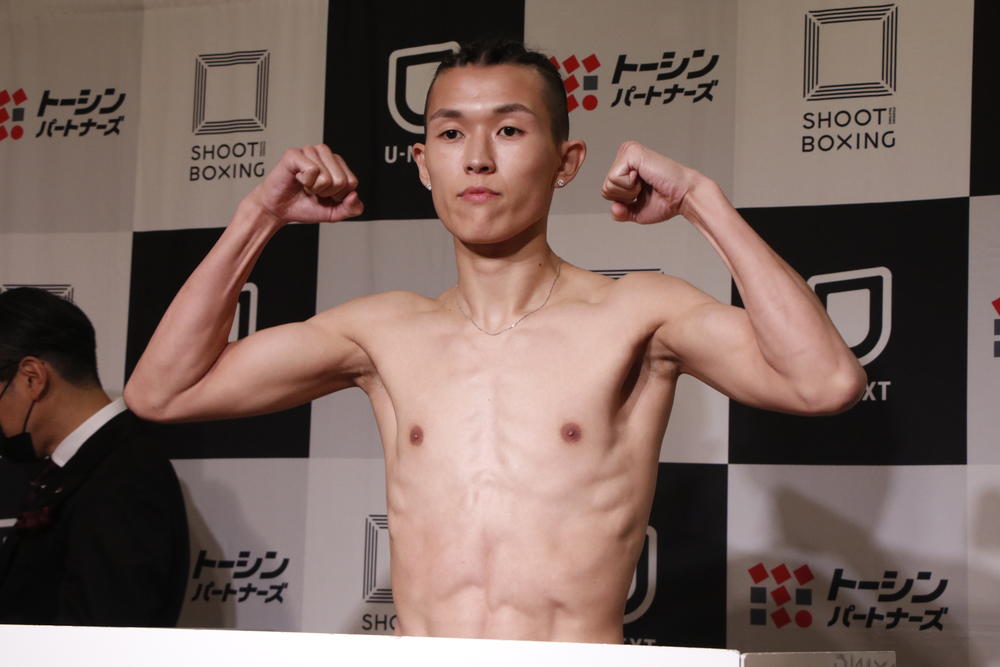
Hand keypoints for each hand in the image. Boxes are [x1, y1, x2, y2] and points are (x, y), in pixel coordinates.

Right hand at [248, 144, 363, 223]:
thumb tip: (354, 195)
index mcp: (337, 164)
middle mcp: (325, 153)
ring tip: (305, 185)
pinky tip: (298, 179)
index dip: (338, 196)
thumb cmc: (304, 206)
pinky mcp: (295, 154)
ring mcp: (310, 151)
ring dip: (315, 188)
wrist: (278, 210)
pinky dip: (305, 182)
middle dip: (327, 193)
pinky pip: (313, 171)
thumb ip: (351, 208)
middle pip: (341, 180)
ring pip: (327, 177)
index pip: (352, 182)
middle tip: (313, 191)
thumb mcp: (333, 212)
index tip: (325, 195)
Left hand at [600, 141, 698, 223]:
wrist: (684, 196)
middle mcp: (625, 155)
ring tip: (646, 183)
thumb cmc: (666, 201)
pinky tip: (645, 178)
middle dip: (625, 197)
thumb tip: (613, 209)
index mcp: (625, 165)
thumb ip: (621, 212)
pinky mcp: (631, 153)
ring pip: (608, 185)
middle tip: (646, 188)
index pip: (607, 192)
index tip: (644, 193)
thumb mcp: (637, 211)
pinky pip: (614, 179)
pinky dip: (630, 187)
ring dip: (629, 192)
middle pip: (605, 189)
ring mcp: (627, 151)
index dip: (624, 201)